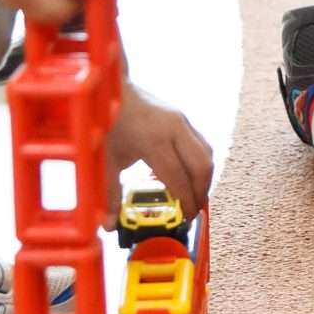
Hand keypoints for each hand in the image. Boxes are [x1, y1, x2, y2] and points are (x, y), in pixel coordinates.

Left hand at [103, 83, 213, 219]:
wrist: (113, 87)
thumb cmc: (108, 124)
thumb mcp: (105, 161)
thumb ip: (109, 195)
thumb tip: (109, 226)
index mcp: (155, 141)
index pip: (178, 179)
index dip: (185, 202)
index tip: (185, 219)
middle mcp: (175, 129)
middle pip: (202, 166)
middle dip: (202, 191)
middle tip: (193, 209)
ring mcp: (182, 121)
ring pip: (207, 154)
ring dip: (204, 177)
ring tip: (193, 195)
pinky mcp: (183, 118)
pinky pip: (201, 144)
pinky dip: (199, 163)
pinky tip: (185, 174)